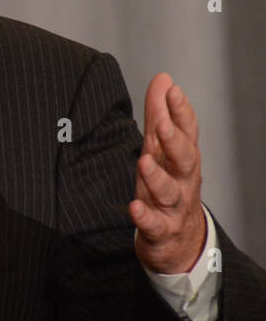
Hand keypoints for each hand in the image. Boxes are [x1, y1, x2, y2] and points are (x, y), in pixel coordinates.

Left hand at [130, 73, 205, 274]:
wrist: (179, 241)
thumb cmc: (169, 185)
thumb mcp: (161, 149)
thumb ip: (160, 114)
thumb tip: (163, 78)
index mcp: (181, 159)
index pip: (186, 132)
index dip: (180, 111)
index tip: (172, 90)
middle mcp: (182, 181)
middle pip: (184, 159)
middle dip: (174, 141)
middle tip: (163, 124)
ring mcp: (172, 207)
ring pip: (169, 192)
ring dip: (157, 176)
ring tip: (143, 161)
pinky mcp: (160, 231)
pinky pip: (154, 225)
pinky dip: (145, 216)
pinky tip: (134, 207)